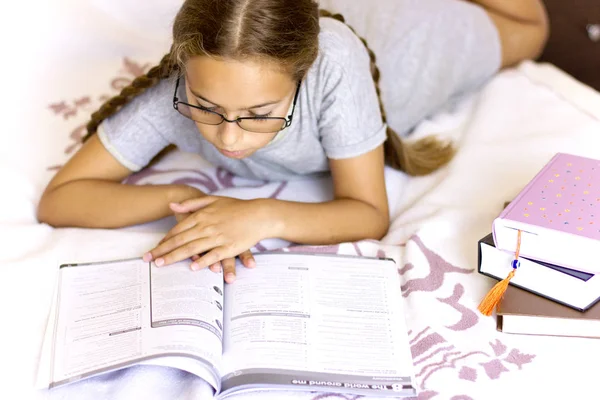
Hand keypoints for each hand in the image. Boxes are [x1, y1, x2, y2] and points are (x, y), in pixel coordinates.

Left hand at [144, 196, 272, 280]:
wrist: (260, 214)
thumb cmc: (237, 207)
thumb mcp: (213, 200)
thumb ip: (192, 204)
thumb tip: (172, 207)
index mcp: (202, 215)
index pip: (178, 230)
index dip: (164, 240)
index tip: (153, 248)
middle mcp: (207, 226)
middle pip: (180, 240)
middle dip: (162, 251)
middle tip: (148, 260)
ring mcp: (218, 237)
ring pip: (192, 248)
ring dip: (174, 257)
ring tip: (161, 264)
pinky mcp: (229, 246)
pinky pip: (213, 255)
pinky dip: (202, 261)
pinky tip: (192, 267)